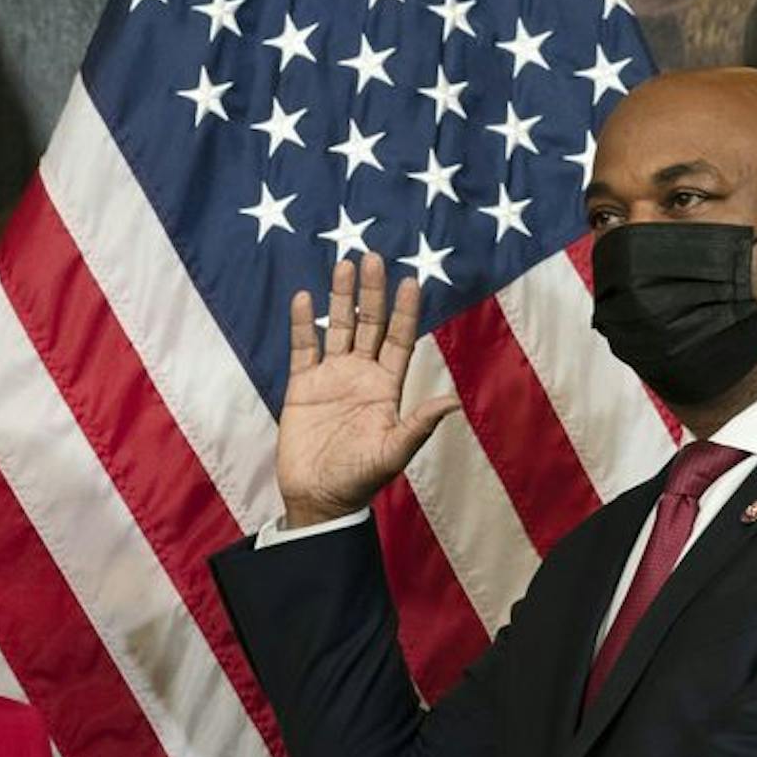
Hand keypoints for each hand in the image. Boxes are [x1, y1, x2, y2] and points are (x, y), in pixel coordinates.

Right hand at [275, 253, 462, 527]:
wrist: (318, 498)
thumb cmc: (359, 480)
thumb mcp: (393, 453)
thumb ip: (419, 425)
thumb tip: (453, 402)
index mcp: (386, 387)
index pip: (398, 339)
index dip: (405, 311)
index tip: (410, 281)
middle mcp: (361, 375)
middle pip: (369, 324)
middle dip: (372, 292)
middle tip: (373, 257)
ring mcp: (331, 377)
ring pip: (338, 327)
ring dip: (341, 297)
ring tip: (344, 264)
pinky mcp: (303, 386)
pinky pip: (304, 347)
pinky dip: (303, 323)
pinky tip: (304, 297)